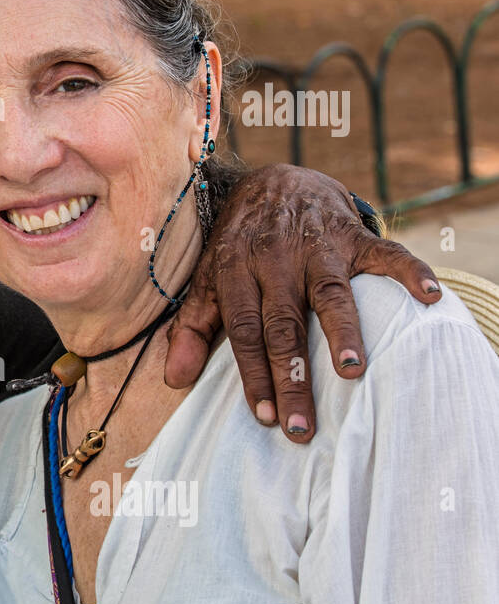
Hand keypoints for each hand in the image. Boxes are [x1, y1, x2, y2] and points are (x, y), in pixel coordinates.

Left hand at [164, 163, 439, 443]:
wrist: (273, 180)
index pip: (244, 330)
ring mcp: (318, 245)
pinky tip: (428, 297)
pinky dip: (410, 272)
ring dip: (342, 330)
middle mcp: (276, 258)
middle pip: (283, 323)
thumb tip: (174, 380)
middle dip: (292, 375)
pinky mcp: (354, 234)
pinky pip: (386, 252)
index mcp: (236, 270)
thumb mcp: (208, 280)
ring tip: (352, 369)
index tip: (265, 416)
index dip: (254, 373)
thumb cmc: (239, 244)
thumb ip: (192, 329)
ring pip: (330, 292)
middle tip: (302, 423)